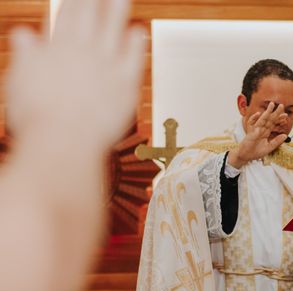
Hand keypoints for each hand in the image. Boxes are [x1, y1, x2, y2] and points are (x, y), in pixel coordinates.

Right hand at [6, 0, 144, 150]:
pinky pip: (133, 59)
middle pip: (91, 17)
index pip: (66, 16)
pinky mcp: (125, 85)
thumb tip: (23, 34)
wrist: (64, 141)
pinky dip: (135, 44)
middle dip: (97, 0)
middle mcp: (82, 52)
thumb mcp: (20, 81)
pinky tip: (138, 32)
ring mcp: (106, 67)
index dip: (74, 1)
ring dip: (118, 11)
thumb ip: (26, 56)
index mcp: (56, 49)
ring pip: (114, 31)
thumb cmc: (37, 118)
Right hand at [228, 102, 288, 167]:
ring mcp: (255, 130)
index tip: (286, 115)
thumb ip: (276, 141)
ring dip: (267, 112)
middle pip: (269, 120)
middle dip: (275, 113)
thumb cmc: (256, 152)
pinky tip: (258, 114)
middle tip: (281, 105)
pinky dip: (253, 119)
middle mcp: (261, 129)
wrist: (246, 156)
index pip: (273, 124)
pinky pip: (251, 124)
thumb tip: (285, 135)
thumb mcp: (269, 147)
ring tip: (271, 105)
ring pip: (262, 119)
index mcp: (266, 132)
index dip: (279, 119)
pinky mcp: (250, 133)